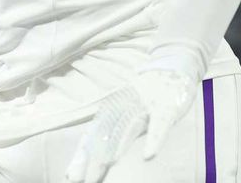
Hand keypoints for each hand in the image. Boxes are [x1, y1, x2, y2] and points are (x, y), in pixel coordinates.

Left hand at [65, 65, 196, 182]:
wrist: (170, 69)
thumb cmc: (145, 95)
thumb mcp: (124, 112)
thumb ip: (112, 130)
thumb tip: (95, 149)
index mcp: (112, 113)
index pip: (93, 137)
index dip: (82, 156)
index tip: (71, 175)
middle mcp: (123, 110)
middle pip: (104, 137)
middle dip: (92, 159)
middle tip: (81, 178)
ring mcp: (143, 108)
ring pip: (127, 131)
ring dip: (116, 149)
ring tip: (105, 166)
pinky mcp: (165, 108)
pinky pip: (159, 126)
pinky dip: (154, 140)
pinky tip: (149, 155)